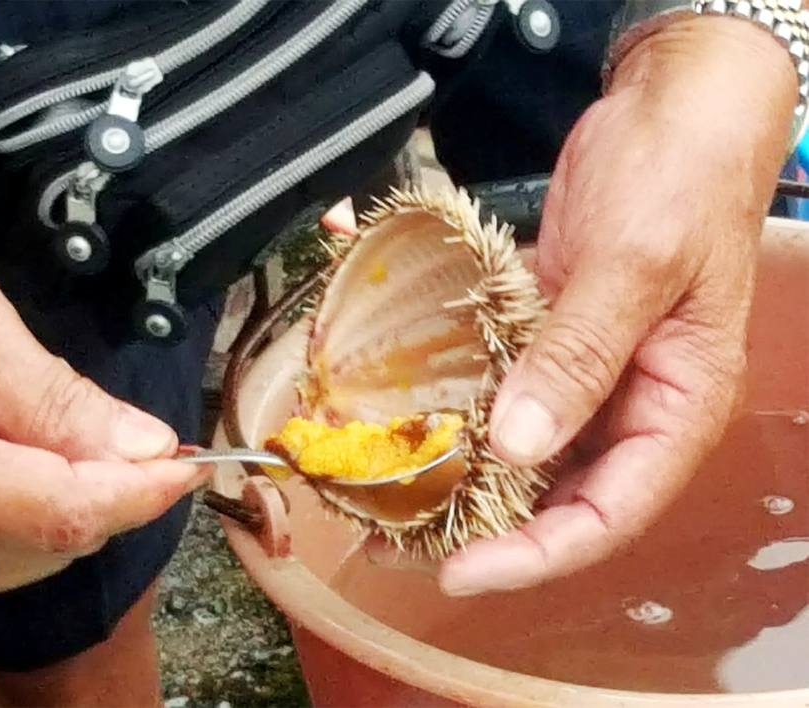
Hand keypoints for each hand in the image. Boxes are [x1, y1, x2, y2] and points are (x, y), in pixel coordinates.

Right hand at [0, 236, 211, 599]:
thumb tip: (148, 447)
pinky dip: (37, 516)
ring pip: (30, 556)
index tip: (192, 464)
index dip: (142, 492)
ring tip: (88, 444)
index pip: (67, 513)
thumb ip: (59, 401)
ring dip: (81, 506)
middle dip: (118, 495)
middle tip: (153, 447)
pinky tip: (40, 468)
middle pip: (55, 542)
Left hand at [439, 16, 795, 594]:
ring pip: (521, 452)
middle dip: (482, 530)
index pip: (608, 514)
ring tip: (387, 499)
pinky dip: (458, 411)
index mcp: (676, 407)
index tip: (458, 570)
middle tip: (397, 543)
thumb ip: (580, 356)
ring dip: (461, 478)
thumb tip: (519, 445)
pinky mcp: (546, 339)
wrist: (670, 109)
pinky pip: (500, 392)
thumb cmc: (679, 179)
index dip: (534, 555)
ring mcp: (585, 373)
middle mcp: (630, 405)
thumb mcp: (636, 265)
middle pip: (557, 498)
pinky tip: (410, 422)